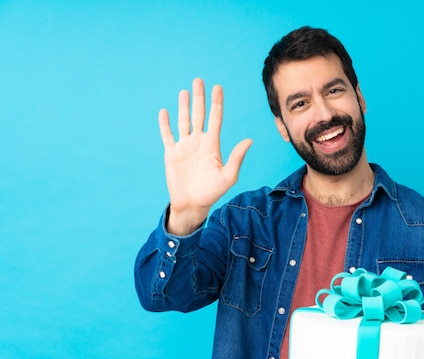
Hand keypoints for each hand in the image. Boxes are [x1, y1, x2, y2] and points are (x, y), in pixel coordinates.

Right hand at [159, 78, 252, 234]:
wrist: (192, 204)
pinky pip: (167, 135)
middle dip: (199, 98)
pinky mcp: (171, 154)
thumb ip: (236, 157)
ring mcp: (184, 147)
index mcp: (213, 145)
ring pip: (184, 121)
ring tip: (184, 91)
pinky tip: (165, 112)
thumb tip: (249, 140)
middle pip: (199, 115)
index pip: (215, 119)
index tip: (218, 87)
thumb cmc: (212, 192)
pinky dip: (165, 124)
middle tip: (199, 80)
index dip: (216, 103)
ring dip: (183, 106)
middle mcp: (199, 142)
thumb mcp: (228, 176)